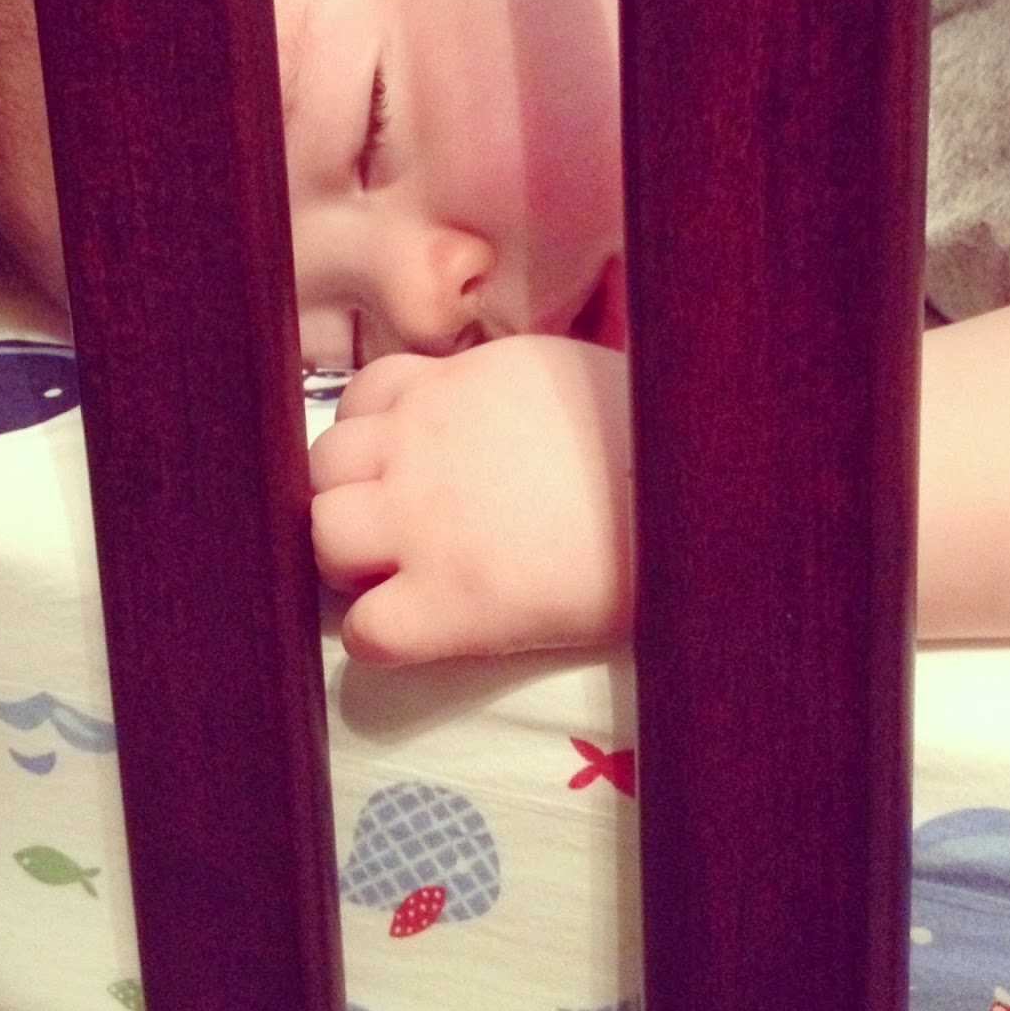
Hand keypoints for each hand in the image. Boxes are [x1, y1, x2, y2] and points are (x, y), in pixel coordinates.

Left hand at [310, 335, 631, 663]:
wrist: (685, 489)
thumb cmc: (643, 428)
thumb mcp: (553, 373)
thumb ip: (492, 386)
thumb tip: (478, 407)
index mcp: (449, 386)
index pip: (362, 398)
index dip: (373, 435)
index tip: (400, 461)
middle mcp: (418, 446)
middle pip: (324, 465)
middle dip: (349, 495)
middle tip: (394, 527)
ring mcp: (422, 525)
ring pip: (324, 537)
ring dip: (351, 561)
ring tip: (398, 578)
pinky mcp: (446, 603)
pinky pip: (365, 630)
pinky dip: (379, 637)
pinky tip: (420, 632)